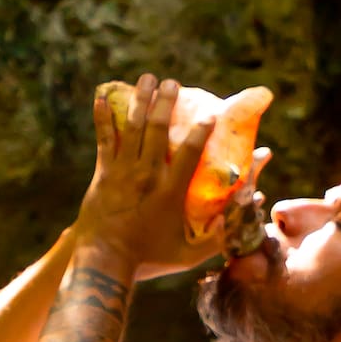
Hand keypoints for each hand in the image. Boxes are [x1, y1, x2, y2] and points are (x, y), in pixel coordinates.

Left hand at [72, 74, 218, 279]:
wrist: (103, 263)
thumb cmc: (149, 260)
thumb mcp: (189, 255)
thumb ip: (218, 237)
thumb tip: (239, 217)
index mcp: (169, 194)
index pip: (188, 156)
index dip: (201, 133)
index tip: (211, 115)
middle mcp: (146, 177)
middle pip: (158, 130)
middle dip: (167, 102)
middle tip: (174, 82)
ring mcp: (122, 172)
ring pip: (132, 128)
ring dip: (141, 100)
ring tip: (148, 79)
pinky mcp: (103, 174)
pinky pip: (104, 139)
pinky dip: (103, 117)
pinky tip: (101, 96)